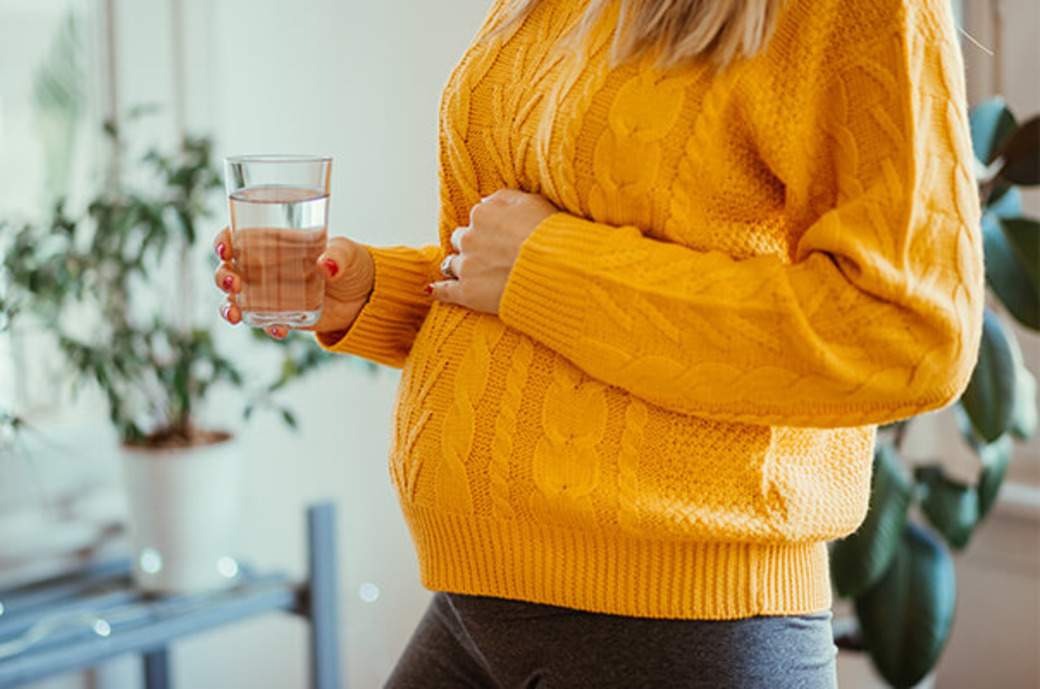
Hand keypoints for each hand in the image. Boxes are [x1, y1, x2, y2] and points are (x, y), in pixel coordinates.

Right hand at [213, 227, 374, 339]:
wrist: (367, 296)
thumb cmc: (353, 263)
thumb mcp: (349, 253)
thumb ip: (338, 255)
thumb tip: (326, 265)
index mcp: (275, 242)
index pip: (238, 237)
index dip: (224, 242)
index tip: (225, 250)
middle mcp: (266, 267)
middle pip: (230, 270)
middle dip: (223, 277)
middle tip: (234, 285)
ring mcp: (271, 293)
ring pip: (236, 299)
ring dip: (229, 307)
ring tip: (236, 316)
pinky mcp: (283, 315)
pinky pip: (264, 322)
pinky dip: (267, 327)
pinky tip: (280, 330)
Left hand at [430, 189, 556, 314]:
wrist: (555, 270)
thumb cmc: (548, 235)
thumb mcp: (531, 202)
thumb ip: (503, 197)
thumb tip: (484, 200)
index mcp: (482, 215)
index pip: (476, 219)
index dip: (488, 229)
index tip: (500, 238)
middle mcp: (468, 239)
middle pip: (460, 240)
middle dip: (471, 247)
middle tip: (490, 256)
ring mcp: (466, 267)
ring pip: (451, 264)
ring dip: (460, 267)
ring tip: (474, 275)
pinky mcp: (467, 293)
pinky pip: (444, 291)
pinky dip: (439, 291)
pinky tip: (433, 290)